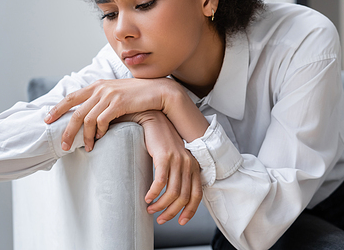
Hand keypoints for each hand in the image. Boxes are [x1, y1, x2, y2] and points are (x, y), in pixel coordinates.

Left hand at [44, 78, 175, 151]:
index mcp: (97, 85)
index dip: (57, 109)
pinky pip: (102, 121)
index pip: (71, 97)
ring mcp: (109, 95)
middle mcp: (101, 88)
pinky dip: (99, 132)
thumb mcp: (116, 93)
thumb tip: (89, 116)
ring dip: (86, 137)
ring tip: (87, 148)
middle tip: (63, 146)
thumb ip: (102, 100)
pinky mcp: (119, 102)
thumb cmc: (138, 95)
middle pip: (76, 112)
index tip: (47, 120)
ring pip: (87, 119)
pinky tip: (101, 138)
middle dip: (67, 131)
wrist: (158, 91)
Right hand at [124, 111, 202, 225]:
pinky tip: (147, 198)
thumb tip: (173, 195)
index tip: (181, 222)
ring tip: (151, 209)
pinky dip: (153, 194)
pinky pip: (160, 182)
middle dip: (172, 212)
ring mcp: (178, 160)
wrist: (154, 120)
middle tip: (160, 219)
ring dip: (161, 205)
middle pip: (184, 197)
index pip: (197, 194)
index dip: (190, 211)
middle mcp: (189, 164)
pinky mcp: (165, 157)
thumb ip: (178, 173)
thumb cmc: (162, 141)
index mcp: (194, 166)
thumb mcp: (175, 158)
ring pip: (173, 192)